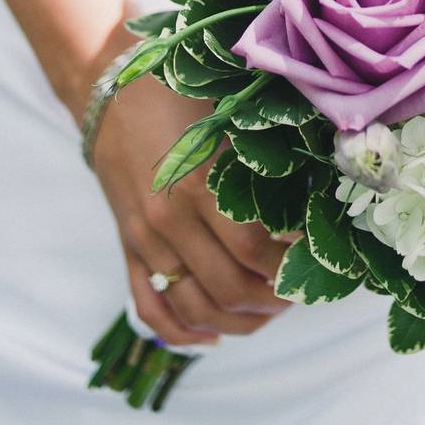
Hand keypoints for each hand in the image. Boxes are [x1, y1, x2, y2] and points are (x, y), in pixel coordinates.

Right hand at [92, 75, 290, 345]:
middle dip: (275, 299)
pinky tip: (214, 335)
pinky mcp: (128, 251)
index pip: (256, 254)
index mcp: (197, 188)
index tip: (316, 256)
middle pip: (231, 290)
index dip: (291, 264)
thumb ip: (264, 167)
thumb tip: (315, 210)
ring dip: (241, 321)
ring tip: (269, 308)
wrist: (107, 89)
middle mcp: (167, 224)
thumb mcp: (228, 123)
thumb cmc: (179, 96)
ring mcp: (143, 243)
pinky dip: (185, 333)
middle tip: (299, 287)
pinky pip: (152, 309)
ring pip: (197, 311)